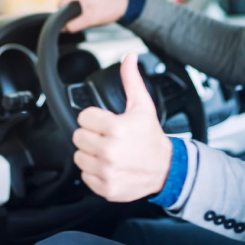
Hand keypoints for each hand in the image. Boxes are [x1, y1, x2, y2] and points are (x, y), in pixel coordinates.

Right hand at [57, 0, 129, 32]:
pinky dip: (87, 4)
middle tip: (86, 17)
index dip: (65, 16)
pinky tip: (96, 8)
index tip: (73, 21)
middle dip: (74, 12)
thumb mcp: (89, 20)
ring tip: (93, 12)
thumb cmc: (109, 9)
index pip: (61, 4)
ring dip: (81, 8)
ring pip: (76, 0)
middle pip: (68, 1)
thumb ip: (73, 25)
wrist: (127, 2)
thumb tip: (63, 28)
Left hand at [73, 52, 172, 201]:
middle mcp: (110, 151)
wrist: (166, 169)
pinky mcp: (105, 187)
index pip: (84, 117)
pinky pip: (84, 175)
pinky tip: (109, 166)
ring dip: (90, 153)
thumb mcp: (143, 106)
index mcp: (117, 128)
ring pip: (79, 156)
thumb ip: (131, 80)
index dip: (94, 118)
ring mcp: (107, 171)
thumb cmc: (151, 137)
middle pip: (78, 137)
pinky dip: (94, 172)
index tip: (105, 122)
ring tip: (107, 151)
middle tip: (106, 137)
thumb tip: (129, 57)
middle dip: (91, 135)